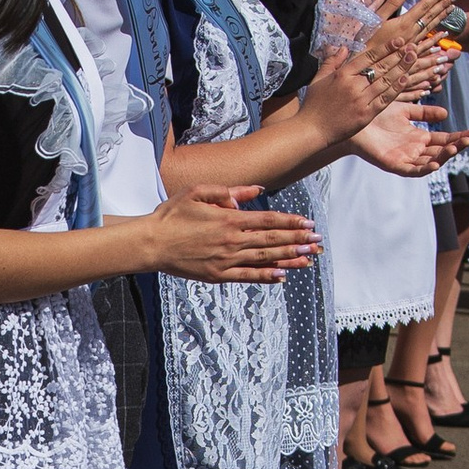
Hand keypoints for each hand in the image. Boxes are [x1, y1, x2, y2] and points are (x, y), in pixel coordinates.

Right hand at [148, 185, 319, 282]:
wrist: (150, 243)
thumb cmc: (172, 214)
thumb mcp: (198, 192)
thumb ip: (229, 191)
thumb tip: (255, 191)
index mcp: (229, 219)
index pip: (267, 221)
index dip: (290, 222)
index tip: (307, 223)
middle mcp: (231, 241)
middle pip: (272, 241)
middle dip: (298, 240)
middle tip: (318, 241)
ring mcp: (226, 260)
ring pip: (265, 260)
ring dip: (290, 259)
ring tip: (310, 258)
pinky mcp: (217, 275)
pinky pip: (247, 277)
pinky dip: (266, 277)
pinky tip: (282, 276)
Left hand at [354, 102, 461, 176]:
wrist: (354, 120)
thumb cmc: (376, 115)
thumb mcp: (405, 110)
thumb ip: (424, 113)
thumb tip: (446, 115)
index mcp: (419, 138)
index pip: (445, 139)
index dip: (460, 137)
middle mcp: (415, 150)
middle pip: (442, 151)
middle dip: (457, 146)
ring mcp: (405, 159)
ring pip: (431, 162)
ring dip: (444, 156)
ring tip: (456, 147)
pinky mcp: (394, 165)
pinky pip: (413, 171)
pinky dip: (425, 169)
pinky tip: (435, 164)